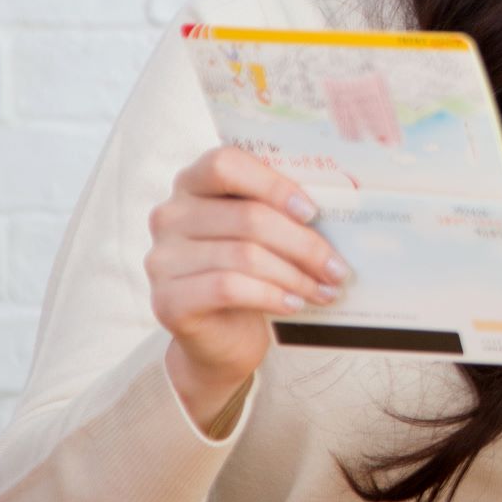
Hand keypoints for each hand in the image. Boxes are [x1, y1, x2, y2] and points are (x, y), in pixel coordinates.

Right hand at [147, 146, 348, 429]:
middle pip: (247, 217)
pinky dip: (271, 296)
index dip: (272, 185)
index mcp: (192, 184)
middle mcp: (169, 216)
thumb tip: (337, 206)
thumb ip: (278, 210)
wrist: (220, 337)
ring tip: (325, 290)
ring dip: (295, 275)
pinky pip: (229, 288)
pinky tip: (294, 305)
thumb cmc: (250, 273)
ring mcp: (162, 258)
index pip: (225, 164)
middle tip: (338, 267)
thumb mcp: (262, 235)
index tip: (312, 212)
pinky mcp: (167, 300)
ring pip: (244, 256)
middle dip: (304, 244)